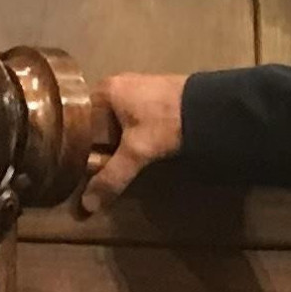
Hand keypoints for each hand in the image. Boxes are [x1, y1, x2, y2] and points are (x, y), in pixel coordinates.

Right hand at [78, 72, 183, 218]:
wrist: (212, 106)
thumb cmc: (167, 120)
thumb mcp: (137, 151)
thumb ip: (112, 177)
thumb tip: (87, 205)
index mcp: (104, 90)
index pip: (78, 121)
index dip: (78, 146)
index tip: (79, 169)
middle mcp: (117, 86)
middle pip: (97, 124)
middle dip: (99, 148)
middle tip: (97, 171)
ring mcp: (137, 91)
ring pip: (116, 125)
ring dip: (117, 145)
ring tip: (115, 166)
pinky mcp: (155, 100)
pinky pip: (132, 123)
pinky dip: (132, 139)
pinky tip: (136, 153)